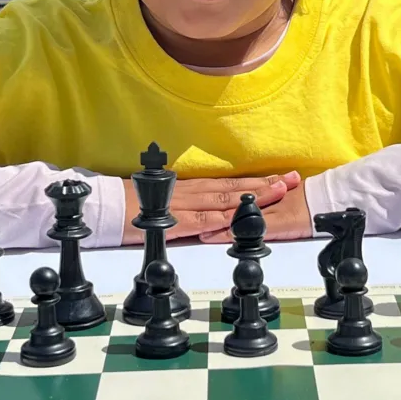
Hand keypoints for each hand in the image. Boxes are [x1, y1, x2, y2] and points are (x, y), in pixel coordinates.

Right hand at [121, 172, 300, 244]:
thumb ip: (191, 203)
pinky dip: (219, 219)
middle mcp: (193, 192)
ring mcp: (184, 205)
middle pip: (236, 187)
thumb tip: (213, 209)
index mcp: (193, 188)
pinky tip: (237, 218)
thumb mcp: (169, 200)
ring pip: (224, 200)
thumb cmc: (134, 204)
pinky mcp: (173, 222)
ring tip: (278, 192)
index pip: (232, 183)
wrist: (107, 207)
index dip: (258, 181)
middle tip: (293, 179)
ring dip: (252, 196)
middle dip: (266, 184)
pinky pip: (199, 221)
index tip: (282, 177)